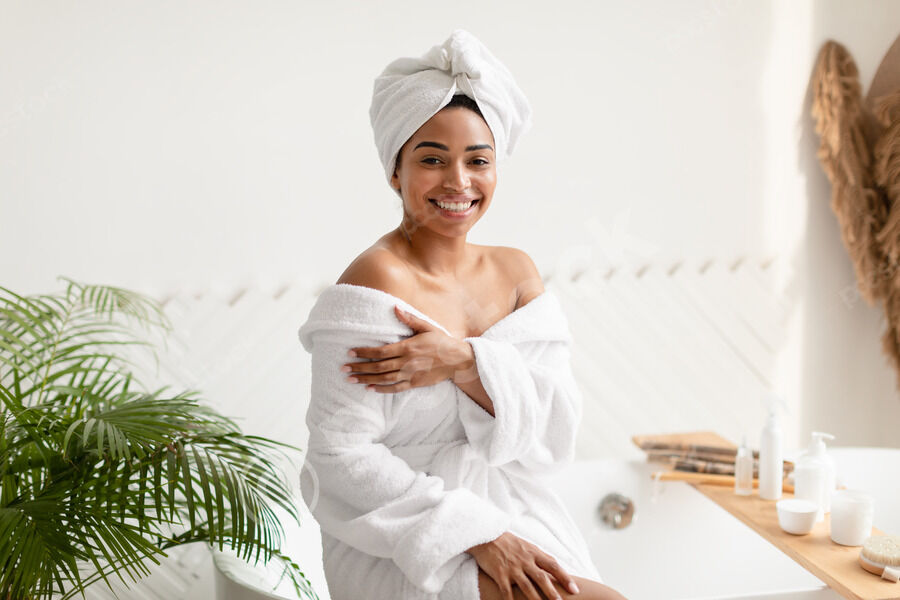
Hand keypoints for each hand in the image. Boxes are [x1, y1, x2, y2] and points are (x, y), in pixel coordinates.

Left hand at [341, 306, 471, 392]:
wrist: (458, 360)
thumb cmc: (441, 341)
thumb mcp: (427, 327)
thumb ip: (409, 319)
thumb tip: (395, 308)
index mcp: (408, 347)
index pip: (381, 351)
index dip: (364, 352)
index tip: (350, 352)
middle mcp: (407, 362)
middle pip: (378, 366)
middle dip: (359, 367)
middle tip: (344, 368)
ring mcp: (411, 374)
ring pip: (384, 378)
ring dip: (366, 379)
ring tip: (351, 379)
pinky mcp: (415, 383)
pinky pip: (395, 388)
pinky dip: (382, 389)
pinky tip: (370, 389)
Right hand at [466, 532, 579, 599]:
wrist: (487, 536)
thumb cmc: (509, 543)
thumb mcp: (527, 546)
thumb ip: (540, 557)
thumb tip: (556, 568)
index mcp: (533, 553)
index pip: (553, 565)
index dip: (565, 577)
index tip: (575, 589)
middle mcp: (525, 561)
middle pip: (542, 578)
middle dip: (553, 592)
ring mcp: (512, 568)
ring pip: (527, 586)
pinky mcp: (500, 574)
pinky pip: (507, 591)